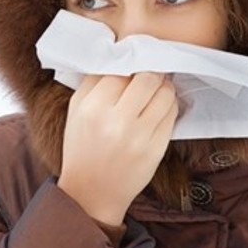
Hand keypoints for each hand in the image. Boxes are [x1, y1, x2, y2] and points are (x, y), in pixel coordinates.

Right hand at [56, 72, 177, 225]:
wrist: (91, 192)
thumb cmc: (81, 147)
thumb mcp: (76, 111)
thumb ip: (93, 81)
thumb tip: (117, 55)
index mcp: (93, 109)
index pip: (121, 70)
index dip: (130, 62)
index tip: (134, 59)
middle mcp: (118, 122)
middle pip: (148, 78)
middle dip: (152, 70)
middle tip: (150, 70)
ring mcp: (140, 137)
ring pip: (165, 94)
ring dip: (164, 85)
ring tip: (158, 85)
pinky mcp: (156, 150)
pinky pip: (172, 115)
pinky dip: (169, 104)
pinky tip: (161, 104)